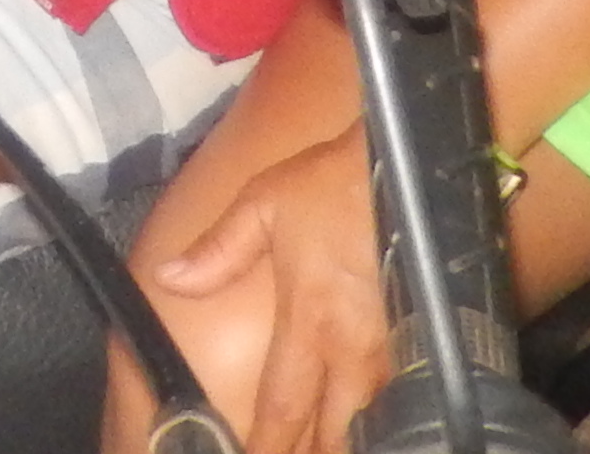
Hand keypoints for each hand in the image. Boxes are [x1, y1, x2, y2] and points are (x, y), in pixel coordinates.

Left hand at [145, 123, 389, 453]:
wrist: (412, 165)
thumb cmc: (336, 183)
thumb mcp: (265, 202)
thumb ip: (218, 250)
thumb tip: (169, 278)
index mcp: (311, 321)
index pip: (283, 406)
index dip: (266, 445)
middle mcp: (354, 351)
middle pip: (331, 435)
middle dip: (307, 453)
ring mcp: (393, 355)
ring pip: (366, 426)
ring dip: (338, 441)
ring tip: (313, 445)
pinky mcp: (421, 346)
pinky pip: (394, 403)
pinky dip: (372, 422)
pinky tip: (355, 425)